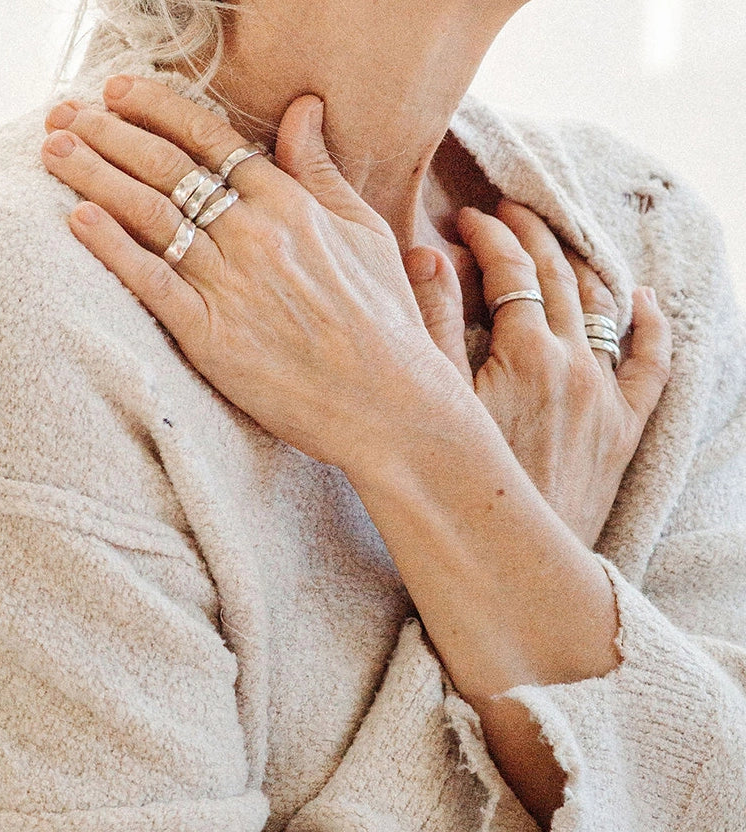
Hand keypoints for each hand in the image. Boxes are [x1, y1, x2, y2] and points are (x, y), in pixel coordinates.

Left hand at [41, 76, 454, 467]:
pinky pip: (151, 281)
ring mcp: (230, 284)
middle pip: (166, 167)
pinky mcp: (211, 336)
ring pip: (149, 215)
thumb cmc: (384, 322)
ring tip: (54, 150)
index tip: (119, 92)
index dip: (158, 109)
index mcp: (291, 205)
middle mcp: (254, 234)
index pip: (210, 140)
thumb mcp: (367, 233)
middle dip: (108, 132)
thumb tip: (302, 108)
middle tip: (65, 113)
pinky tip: (77, 219)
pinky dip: (111, 247)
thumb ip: (323, 170)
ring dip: (93, 175)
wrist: (387, 403)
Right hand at [402, 203, 671, 546]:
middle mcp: (573, 365)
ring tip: (557, 241)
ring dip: (579, 264)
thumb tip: (426, 257)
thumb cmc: (458, 483)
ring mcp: (604, 395)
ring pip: (601, 307)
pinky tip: (644, 301)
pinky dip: (653, 327)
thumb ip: (431, 326)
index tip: (467, 219)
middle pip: (557, 276)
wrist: (507, 555)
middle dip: (531, 234)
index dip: (487, 237)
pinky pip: (652, 365)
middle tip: (509, 210)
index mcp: (524, 354)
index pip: (510, 271)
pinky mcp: (623, 428)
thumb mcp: (434, 402)